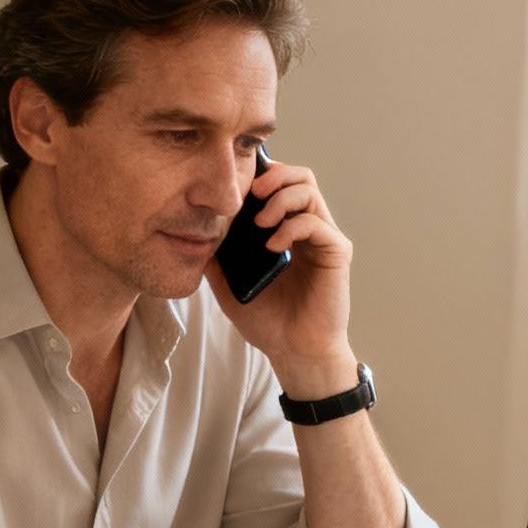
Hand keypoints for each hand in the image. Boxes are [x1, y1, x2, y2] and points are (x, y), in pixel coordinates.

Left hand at [206, 159, 358, 397]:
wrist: (293, 351)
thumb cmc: (267, 320)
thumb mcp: (229, 284)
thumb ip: (215, 257)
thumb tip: (190, 233)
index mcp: (285, 229)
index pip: (279, 184)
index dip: (260, 176)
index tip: (236, 187)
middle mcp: (307, 227)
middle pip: (299, 176)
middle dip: (273, 176)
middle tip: (251, 193)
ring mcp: (323, 238)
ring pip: (309, 190)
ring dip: (280, 198)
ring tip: (260, 222)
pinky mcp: (336, 252)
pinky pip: (317, 223)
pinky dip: (292, 227)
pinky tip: (273, 246)